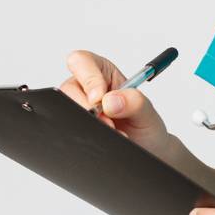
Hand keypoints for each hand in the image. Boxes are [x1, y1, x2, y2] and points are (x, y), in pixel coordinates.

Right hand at [59, 49, 174, 158]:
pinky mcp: (75, 127)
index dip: (88, 78)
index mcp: (104, 73)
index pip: (83, 61)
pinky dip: (85, 136)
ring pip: (66, 111)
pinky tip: (103, 140)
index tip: (99, 97)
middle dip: (88, 108)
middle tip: (108, 123)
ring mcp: (79, 109)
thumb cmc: (146, 127)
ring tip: (112, 133)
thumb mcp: (148, 113)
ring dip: (89, 124)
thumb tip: (110, 100)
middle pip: (68, 88)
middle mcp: (86, 89)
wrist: (146, 153)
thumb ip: (135, 102)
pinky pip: (68, 129)